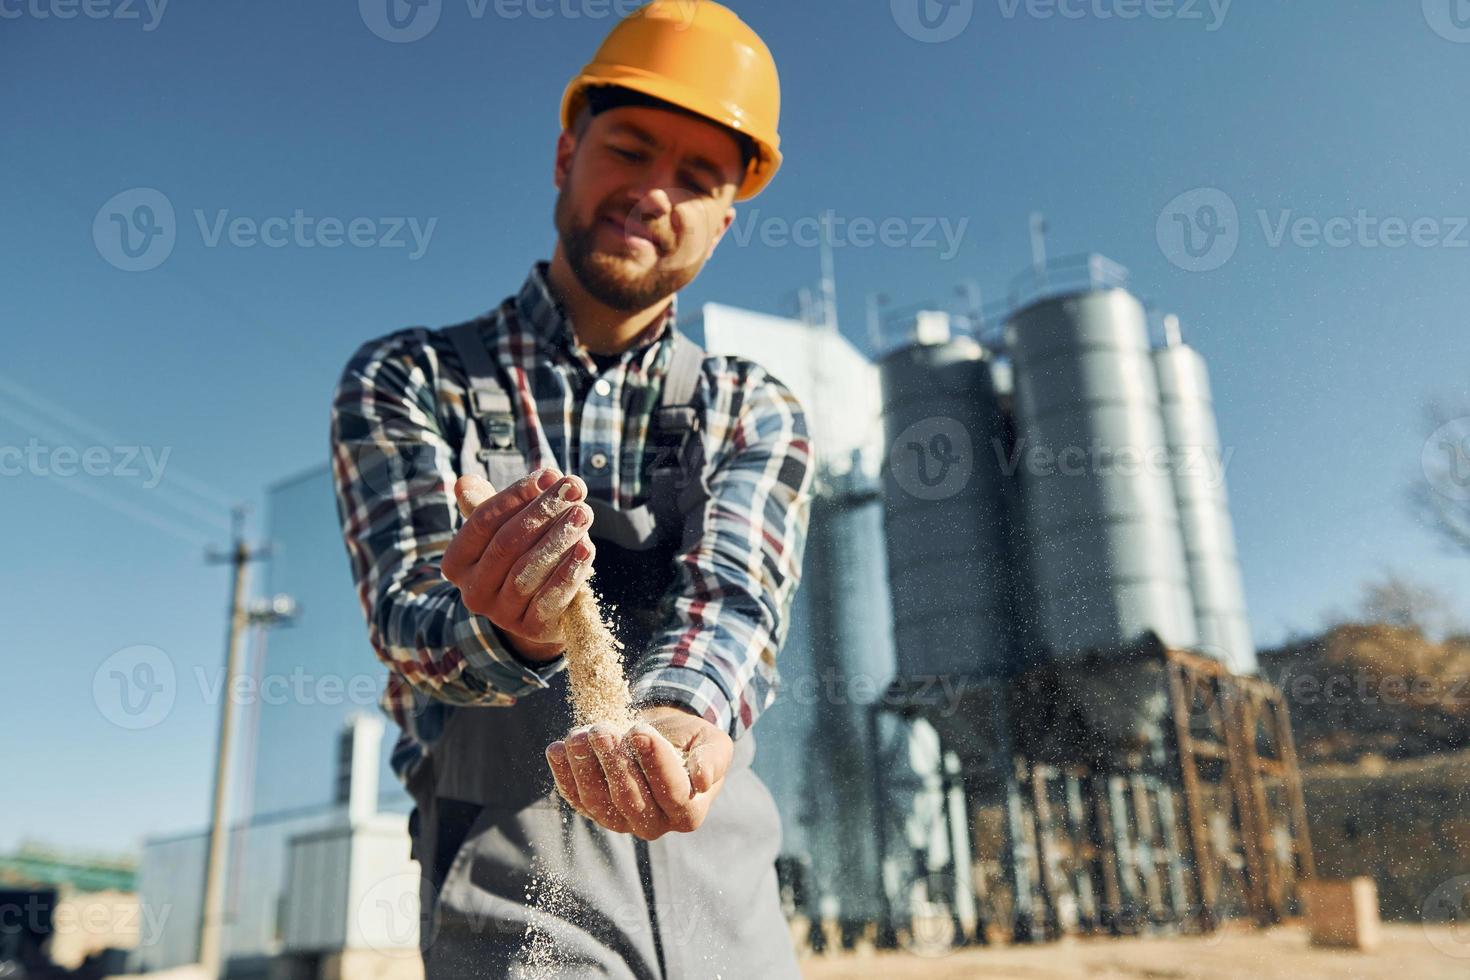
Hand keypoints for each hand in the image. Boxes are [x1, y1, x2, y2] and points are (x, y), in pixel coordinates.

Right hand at [441, 468, 596, 661]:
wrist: (540, 609)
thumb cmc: (521, 554)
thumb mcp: (502, 528)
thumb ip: (488, 504)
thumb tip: (466, 482)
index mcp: (457, 563)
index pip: (482, 521)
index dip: (515, 495)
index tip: (548, 474)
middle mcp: (473, 592)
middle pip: (507, 544)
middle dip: (543, 512)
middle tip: (574, 488)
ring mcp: (501, 615)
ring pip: (529, 570)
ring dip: (559, 537)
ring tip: (584, 512)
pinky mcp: (532, 629)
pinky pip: (551, 598)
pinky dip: (569, 572)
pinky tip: (586, 548)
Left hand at [544, 706, 733, 839]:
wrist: (664, 738)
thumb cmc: (691, 742)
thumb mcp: (712, 743)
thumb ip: (713, 760)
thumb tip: (702, 780)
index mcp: (688, 812)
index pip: (671, 792)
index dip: (654, 763)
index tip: (640, 732)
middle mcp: (654, 824)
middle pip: (630, 800)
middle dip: (614, 763)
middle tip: (602, 731)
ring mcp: (621, 821)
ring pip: (598, 802)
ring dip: (585, 768)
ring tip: (579, 735)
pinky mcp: (595, 811)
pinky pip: (576, 798)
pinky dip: (563, 774)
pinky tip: (557, 749)